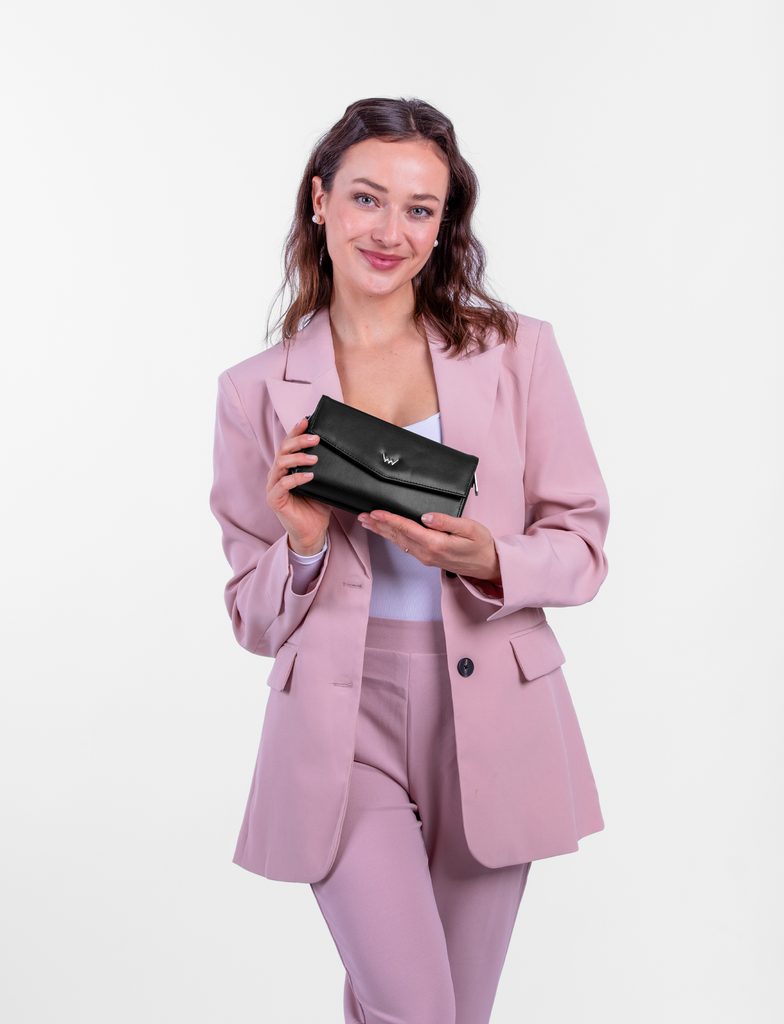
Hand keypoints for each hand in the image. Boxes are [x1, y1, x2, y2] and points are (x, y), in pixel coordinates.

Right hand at [267, 416, 331, 552]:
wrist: (313, 532)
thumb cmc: (317, 506)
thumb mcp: (323, 483)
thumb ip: (325, 468)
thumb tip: (340, 451)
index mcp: (286, 467)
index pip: (288, 444)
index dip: (296, 431)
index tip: (307, 420)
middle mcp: (277, 474)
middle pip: (283, 450)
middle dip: (299, 441)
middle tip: (315, 438)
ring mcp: (273, 486)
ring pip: (281, 464)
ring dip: (298, 458)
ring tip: (314, 458)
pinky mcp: (274, 499)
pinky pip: (283, 484)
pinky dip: (296, 478)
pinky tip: (310, 476)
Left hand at [357, 509, 501, 586]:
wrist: (488, 565)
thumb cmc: (481, 545)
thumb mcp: (469, 528)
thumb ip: (447, 521)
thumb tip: (427, 516)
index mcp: (436, 544)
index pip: (407, 528)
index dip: (389, 519)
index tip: (375, 512)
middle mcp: (427, 553)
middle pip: (398, 536)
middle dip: (379, 525)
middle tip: (362, 516)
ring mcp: (426, 557)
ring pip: (399, 542)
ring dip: (383, 532)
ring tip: (368, 523)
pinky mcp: (427, 558)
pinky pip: (405, 546)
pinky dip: (393, 537)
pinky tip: (386, 532)